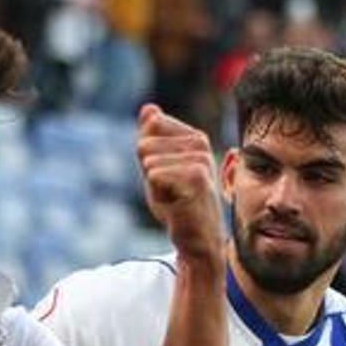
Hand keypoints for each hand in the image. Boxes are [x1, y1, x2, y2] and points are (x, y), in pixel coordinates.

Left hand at [135, 104, 224, 267]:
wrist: (197, 238)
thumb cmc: (177, 202)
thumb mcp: (157, 166)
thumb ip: (151, 137)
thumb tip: (148, 108)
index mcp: (194, 137)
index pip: (148, 128)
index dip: (147, 158)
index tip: (165, 177)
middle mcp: (200, 143)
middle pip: (144, 144)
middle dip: (149, 173)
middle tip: (169, 191)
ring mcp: (200, 159)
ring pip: (149, 161)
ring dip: (154, 186)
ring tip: (173, 198)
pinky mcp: (197, 177)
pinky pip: (155, 175)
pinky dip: (158, 194)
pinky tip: (175, 204)